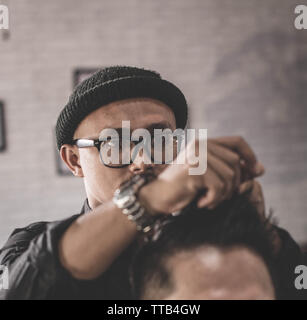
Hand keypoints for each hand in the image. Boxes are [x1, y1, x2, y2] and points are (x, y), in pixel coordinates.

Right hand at [140, 136, 264, 213]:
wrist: (155, 197)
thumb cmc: (182, 189)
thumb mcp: (209, 178)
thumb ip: (232, 171)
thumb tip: (261, 170)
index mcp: (204, 143)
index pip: (237, 141)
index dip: (250, 155)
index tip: (256, 171)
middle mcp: (200, 145)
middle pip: (235, 162)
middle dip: (234, 184)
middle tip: (220, 197)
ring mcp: (196, 156)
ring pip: (229, 176)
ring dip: (223, 195)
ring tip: (209, 201)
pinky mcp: (193, 170)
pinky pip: (218, 187)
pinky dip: (213, 200)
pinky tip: (201, 203)